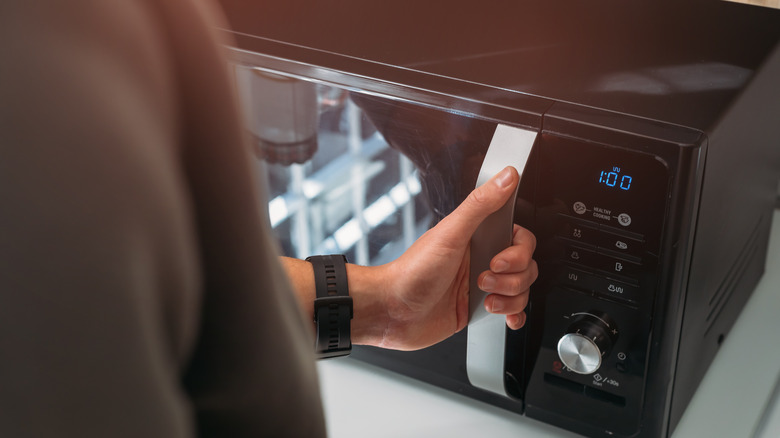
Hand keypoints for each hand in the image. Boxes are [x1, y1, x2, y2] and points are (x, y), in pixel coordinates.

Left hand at [372, 166, 537, 350]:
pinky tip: (504, 316)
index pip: (520, 237)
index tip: (498, 257)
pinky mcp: (478, 309)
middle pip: (526, 266)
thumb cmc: (412, 272)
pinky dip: (513, 315)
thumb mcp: (450, 233)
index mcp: (476, 237)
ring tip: (482, 297)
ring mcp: (481, 286)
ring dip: (509, 298)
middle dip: (511, 278)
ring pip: (521, 290)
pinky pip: (512, 311)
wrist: (393, 313)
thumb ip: (480, 204)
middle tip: (483, 279)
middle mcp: (481, 259)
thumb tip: (505, 177)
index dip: (518, 250)